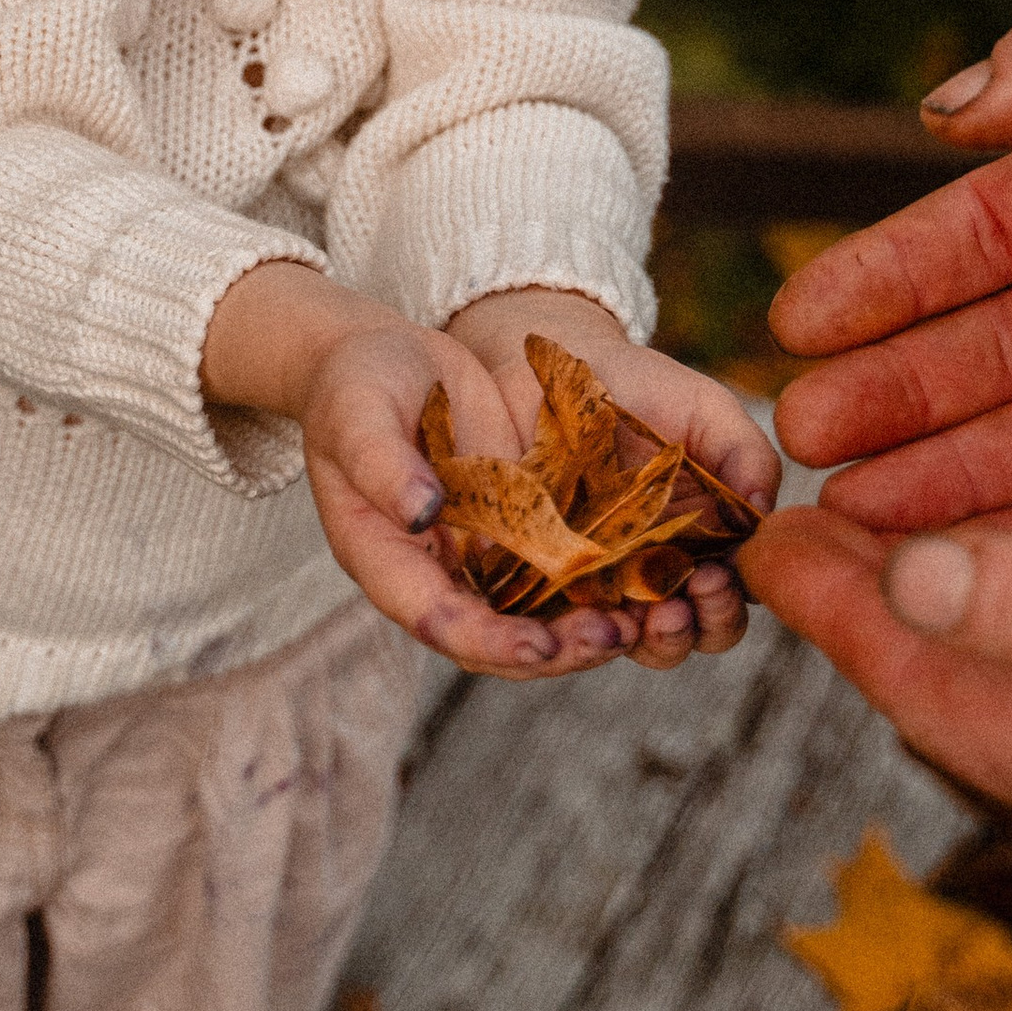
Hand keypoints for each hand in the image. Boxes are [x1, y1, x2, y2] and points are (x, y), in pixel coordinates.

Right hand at [202, 262, 646, 679]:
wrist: (387, 362)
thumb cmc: (356, 387)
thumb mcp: (359, 416)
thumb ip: (384, 464)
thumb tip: (421, 513)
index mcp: (388, 561)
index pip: (439, 621)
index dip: (488, 641)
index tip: (538, 645)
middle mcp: (440, 574)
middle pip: (498, 638)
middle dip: (556, 648)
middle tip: (614, 636)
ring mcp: (482, 554)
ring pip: (537, 615)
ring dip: (589, 628)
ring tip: (649, 619)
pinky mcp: (520, 526)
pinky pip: (560, 569)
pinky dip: (602, 582)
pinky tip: (655, 575)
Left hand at [449, 288, 781, 668]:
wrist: (551, 362)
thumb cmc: (639, 388)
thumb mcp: (704, 412)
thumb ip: (745, 455)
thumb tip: (766, 514)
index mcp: (696, 551)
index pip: (720, 606)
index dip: (724, 606)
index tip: (717, 578)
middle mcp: (645, 578)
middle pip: (677, 638)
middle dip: (687, 630)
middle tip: (684, 603)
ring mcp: (587, 582)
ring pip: (616, 640)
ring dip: (636, 639)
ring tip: (641, 616)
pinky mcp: (529, 575)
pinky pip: (545, 623)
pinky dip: (565, 630)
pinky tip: (577, 611)